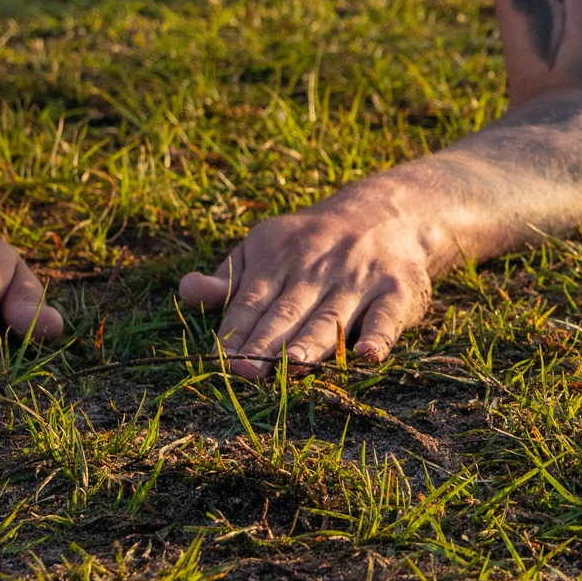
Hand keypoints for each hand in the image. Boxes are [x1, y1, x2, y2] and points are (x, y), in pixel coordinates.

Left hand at [179, 180, 433, 378]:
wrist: (383, 211)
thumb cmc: (308, 244)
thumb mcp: (263, 248)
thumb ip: (228, 277)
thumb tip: (185, 291)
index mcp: (278, 255)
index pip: (252, 298)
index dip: (237, 329)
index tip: (221, 358)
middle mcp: (317, 266)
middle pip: (288, 310)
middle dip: (267, 341)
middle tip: (247, 369)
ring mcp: (358, 278)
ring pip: (331, 315)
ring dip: (312, 339)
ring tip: (293, 363)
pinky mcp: (396, 290)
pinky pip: (387, 315)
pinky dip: (379, 334)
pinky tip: (368, 354)